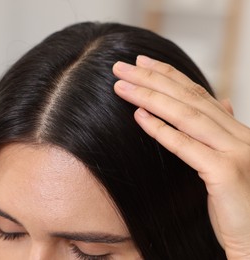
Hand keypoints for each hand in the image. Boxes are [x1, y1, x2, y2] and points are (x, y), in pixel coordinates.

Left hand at [112, 55, 249, 258]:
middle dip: (153, 79)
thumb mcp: (230, 163)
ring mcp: (237, 154)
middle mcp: (241, 137)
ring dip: (150, 97)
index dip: (170, 75)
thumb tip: (222, 102)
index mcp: (239, 132)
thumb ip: (223, 134)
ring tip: (121, 86)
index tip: (142, 62)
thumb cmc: (240, 206)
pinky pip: (187, 147)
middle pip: (190, 99)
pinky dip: (162, 130)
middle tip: (122, 65)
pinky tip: (138, 116)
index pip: (200, 95)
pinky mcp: (228, 174)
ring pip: (187, 116)